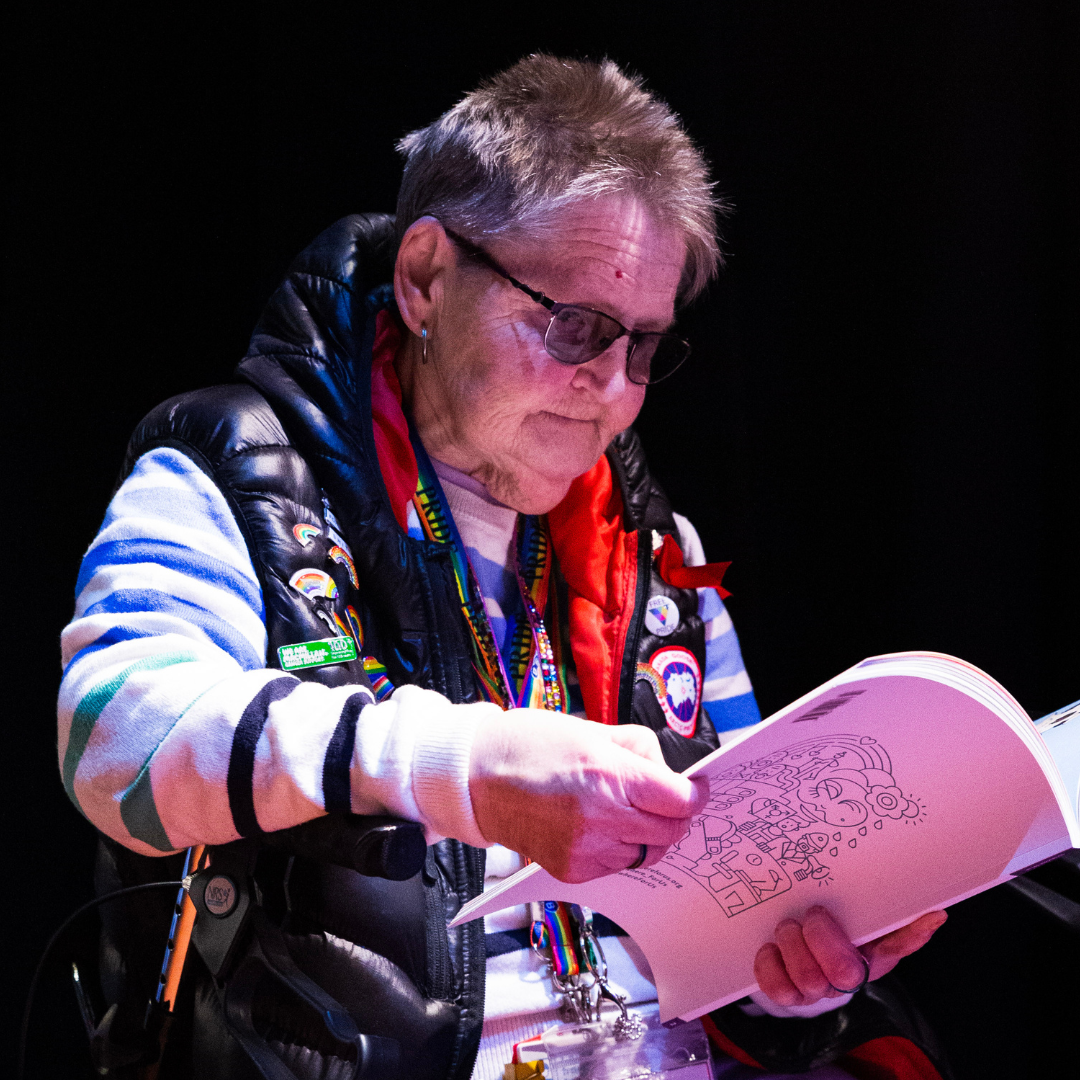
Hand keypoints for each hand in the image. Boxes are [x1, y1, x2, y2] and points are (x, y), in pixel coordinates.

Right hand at [469, 711, 708, 881]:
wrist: (476, 777)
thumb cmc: (531, 745)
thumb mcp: (591, 729)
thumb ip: (638, 749)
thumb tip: (668, 771)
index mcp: (610, 774)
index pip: (680, 800)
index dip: (695, 794)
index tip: (695, 789)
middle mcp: (602, 816)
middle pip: (671, 831)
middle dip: (676, 816)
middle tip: (668, 802)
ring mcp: (586, 848)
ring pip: (647, 854)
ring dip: (649, 836)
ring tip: (629, 813)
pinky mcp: (572, 870)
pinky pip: (617, 867)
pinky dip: (619, 850)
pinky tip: (601, 827)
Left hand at [754, 905, 947, 1006]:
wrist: (797, 953)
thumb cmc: (832, 932)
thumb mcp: (858, 923)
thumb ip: (892, 922)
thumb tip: (937, 915)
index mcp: (872, 957)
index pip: (898, 947)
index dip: (911, 934)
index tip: (928, 912)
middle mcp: (846, 981)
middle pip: (843, 973)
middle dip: (821, 936)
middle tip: (812, 914)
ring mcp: (816, 991)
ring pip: (807, 981)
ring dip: (792, 944)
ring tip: (789, 926)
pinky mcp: (786, 994)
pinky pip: (775, 987)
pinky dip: (768, 962)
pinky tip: (771, 946)